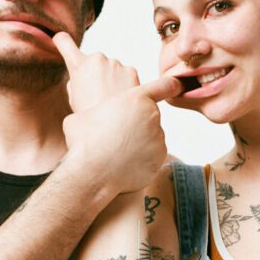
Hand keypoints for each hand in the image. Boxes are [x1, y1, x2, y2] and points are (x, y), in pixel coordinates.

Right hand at [53, 32, 139, 112]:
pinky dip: (124, 84)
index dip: (61, 41)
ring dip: (111, 79)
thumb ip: (76, 81)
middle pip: (94, 62)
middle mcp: (97, 59)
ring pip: (112, 69)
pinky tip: (122, 99)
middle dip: (96, 73)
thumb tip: (83, 76)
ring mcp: (115, 63)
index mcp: (78, 65)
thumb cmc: (90, 116)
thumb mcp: (74, 99)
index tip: (60, 39)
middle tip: (97, 95)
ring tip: (111, 101)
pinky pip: (125, 74)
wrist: (115, 128)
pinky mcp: (131, 69)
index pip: (64, 42)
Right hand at [62, 76, 181, 193]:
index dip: (170, 85)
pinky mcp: (160, 159)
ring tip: (116, 152)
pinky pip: (152, 156)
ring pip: (151, 137)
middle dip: (138, 124)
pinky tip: (123, 164)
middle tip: (116, 136)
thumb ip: (95, 111)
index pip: (162, 86)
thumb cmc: (83, 141)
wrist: (91, 173)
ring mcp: (159, 138)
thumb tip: (88, 115)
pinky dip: (141, 160)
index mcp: (136, 99)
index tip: (177, 85)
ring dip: (139, 142)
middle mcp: (153, 116)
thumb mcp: (82, 116)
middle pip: (150, 117)